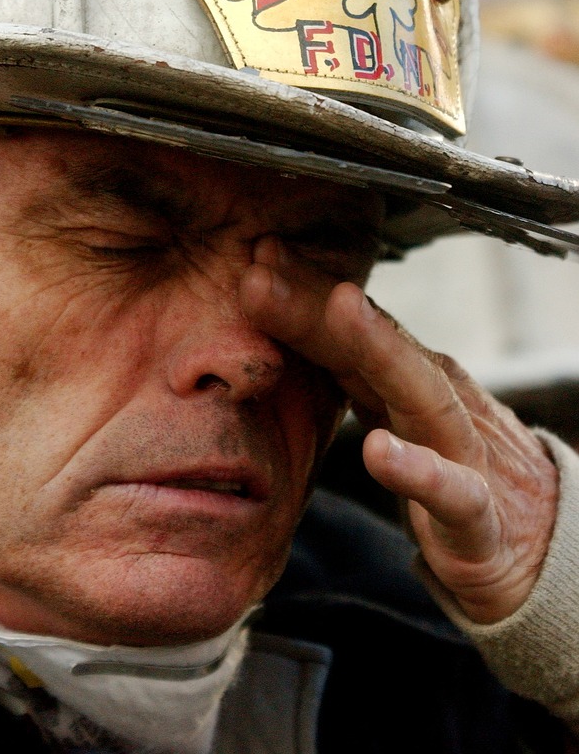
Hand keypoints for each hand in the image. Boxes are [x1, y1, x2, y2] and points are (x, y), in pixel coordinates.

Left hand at [239, 237, 558, 624]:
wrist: (540, 543)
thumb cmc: (453, 466)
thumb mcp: (393, 413)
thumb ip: (346, 371)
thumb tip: (277, 319)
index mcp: (403, 379)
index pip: (347, 327)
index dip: (300, 291)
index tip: (256, 255)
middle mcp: (433, 400)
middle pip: (369, 346)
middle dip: (316, 304)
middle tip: (261, 272)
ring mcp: (462, 451)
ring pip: (419, 393)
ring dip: (378, 348)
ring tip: (340, 309)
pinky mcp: (477, 518)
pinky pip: (453, 493)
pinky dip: (419, 472)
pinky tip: (379, 453)